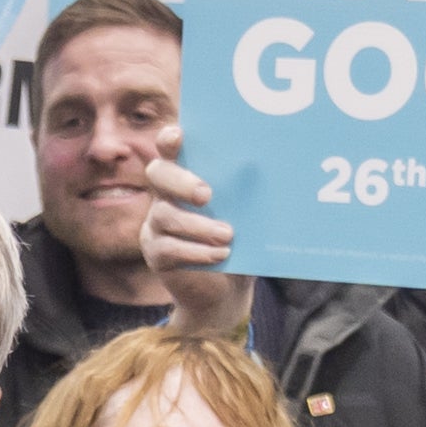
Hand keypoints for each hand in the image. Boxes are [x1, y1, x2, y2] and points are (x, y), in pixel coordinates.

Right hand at [137, 157, 252, 340]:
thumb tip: (269, 174)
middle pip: (158, 174)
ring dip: (198, 225)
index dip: (169, 140)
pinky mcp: (155, 254)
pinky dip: (196, 252)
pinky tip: (220, 255)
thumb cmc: (238, 242)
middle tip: (207, 195)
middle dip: (181, 181)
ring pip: (165, 215)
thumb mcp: (244, 215)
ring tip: (228, 236)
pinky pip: (168, 248)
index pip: (169, 149)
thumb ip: (245, 195)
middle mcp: (164, 195)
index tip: (179, 136)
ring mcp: (155, 224)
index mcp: (185, 176)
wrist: (226, 291)